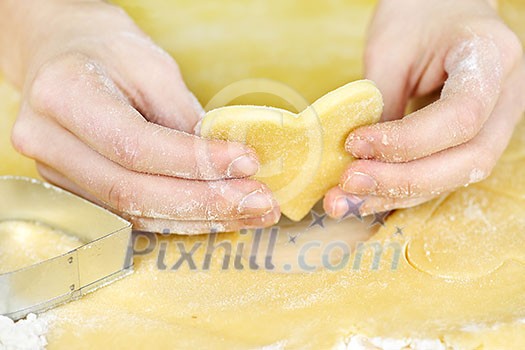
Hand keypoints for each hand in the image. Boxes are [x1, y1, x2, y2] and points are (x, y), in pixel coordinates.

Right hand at [2, 1, 279, 232]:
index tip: (247, 162)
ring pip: (134, 213)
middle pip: (133, 192)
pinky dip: (180, 218)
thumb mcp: (152, 67)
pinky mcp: (75, 190)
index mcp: (64, 95)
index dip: (195, 161)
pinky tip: (219, 215)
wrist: (63, 54)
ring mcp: (56, 173)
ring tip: (251, 212)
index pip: (135, 146)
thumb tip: (230, 166)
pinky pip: (132, 216)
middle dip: (206, 202)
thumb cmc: (109, 50)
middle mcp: (50, 142)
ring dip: (200, 219)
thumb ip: (184, 119)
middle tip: (260, 202)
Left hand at [324, 0, 524, 217]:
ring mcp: (496, 120)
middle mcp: (506, 95)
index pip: (461, 115)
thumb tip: (357, 159)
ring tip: (346, 199)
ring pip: (457, 175)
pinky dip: (402, 189)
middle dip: (404, 179)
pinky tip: (365, 196)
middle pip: (469, 159)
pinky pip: (443, 172)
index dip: (407, 141)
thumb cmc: (416, 14)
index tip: (356, 143)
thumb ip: (381, 102)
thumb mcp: (391, 48)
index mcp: (491, 57)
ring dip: (398, 194)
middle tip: (349, 182)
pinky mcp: (471, 138)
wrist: (440, 6)